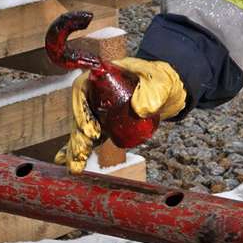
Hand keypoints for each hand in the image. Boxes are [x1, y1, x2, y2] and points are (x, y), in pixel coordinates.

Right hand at [56, 57, 188, 171]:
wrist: (168, 92)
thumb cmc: (161, 80)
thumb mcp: (160, 82)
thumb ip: (152, 92)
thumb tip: (140, 110)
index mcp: (102, 76)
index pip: (82, 88)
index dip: (80, 107)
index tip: (90, 129)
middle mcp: (96, 93)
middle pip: (80, 112)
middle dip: (78, 134)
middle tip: (81, 152)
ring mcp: (99, 109)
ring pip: (83, 127)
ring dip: (78, 146)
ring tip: (74, 167)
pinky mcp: (106, 123)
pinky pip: (92, 137)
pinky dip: (83, 151)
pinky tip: (75, 167)